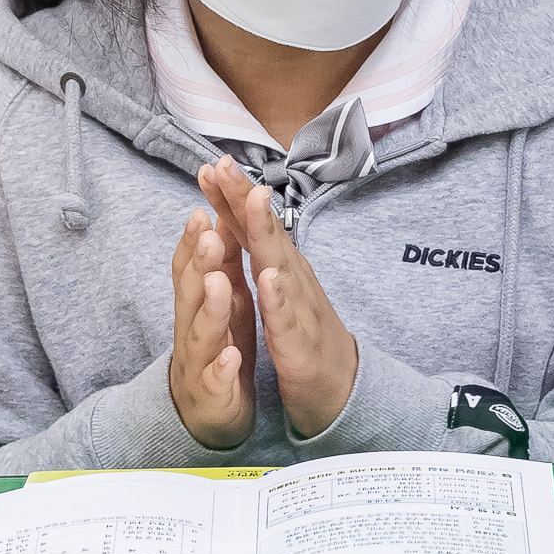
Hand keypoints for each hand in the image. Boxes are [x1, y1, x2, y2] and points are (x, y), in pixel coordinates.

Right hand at [168, 196, 255, 449]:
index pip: (195, 260)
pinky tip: (232, 357)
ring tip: (221, 281)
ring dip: (211, 306)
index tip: (205, 190)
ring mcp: (201, 361)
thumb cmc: (218, 347)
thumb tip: (219, 216)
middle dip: (200, 257)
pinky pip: (218, 380)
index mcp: (200, 302)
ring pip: (203, 331)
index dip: (198, 227)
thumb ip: (216, 264)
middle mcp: (193, 327)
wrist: (208, 415)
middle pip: (193, 289)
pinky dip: (223, 368)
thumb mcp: (221, 300)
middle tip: (207, 224)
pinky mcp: (214, 394)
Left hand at [201, 159, 360, 438]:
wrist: (341, 389)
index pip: (254, 227)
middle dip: (246, 198)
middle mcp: (293, 279)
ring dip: (266, 233)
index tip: (212, 164)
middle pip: (267, 233)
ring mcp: (300, 309)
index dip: (234, 195)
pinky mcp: (302, 345)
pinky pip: (288, 319)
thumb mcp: (281, 289)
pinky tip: (270, 279)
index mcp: (281, 269)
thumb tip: (250, 213)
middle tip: (225, 164)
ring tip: (253, 201)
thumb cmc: (306, 335)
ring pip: (280, 265)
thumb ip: (265, 253)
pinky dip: (280, 298)